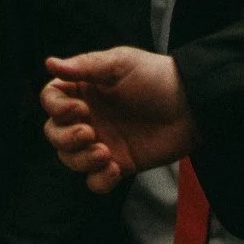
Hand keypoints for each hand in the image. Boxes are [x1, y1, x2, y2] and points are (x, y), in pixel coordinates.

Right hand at [41, 48, 196, 192]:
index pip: (51, 100)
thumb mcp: (121, 63)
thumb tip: (49, 63)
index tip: (79, 109)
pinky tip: (116, 168)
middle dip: (66, 137)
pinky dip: (99, 180)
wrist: (193, 107)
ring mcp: (101, 142)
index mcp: (84, 90)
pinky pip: (95, 181)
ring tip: (105, 152)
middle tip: (90, 132)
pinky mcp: (118, 164)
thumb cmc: (157, 78)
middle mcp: (88, 117)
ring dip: (81, 159)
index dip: (56, 108)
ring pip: (69, 159)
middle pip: (54, 133)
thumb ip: (86, 65)